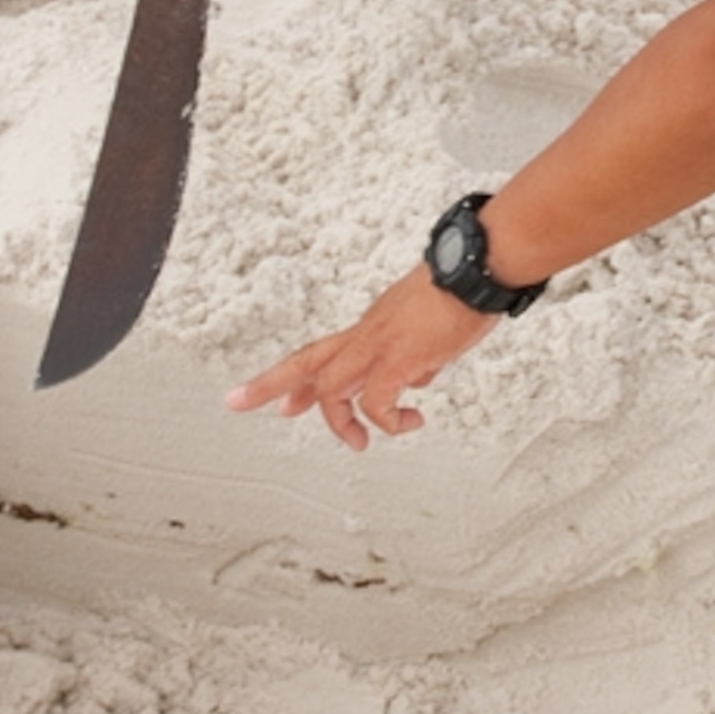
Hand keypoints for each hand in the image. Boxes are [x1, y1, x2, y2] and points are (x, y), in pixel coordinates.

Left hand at [226, 268, 495, 450]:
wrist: (477, 270)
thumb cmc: (463, 292)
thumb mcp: (430, 329)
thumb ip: (418, 355)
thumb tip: (418, 377)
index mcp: (373, 326)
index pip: (324, 352)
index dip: (298, 377)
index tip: (281, 400)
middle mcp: (367, 334)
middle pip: (306, 361)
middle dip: (268, 384)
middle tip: (236, 402)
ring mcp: (378, 345)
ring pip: (330, 388)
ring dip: (339, 424)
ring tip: (360, 443)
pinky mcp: (398, 359)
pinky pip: (377, 403)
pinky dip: (389, 422)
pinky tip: (410, 422)